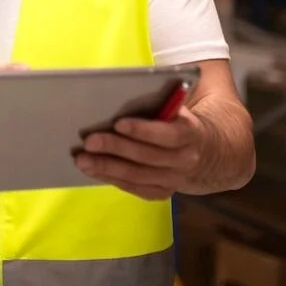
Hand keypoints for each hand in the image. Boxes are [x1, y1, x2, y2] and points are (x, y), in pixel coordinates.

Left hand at [73, 108, 204, 200]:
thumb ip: (158, 102)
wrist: (203, 149)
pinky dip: (112, 179)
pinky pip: (135, 188)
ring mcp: (175, 179)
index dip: (143, 130)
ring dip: (107, 168)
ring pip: (138, 176)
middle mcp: (185, 159)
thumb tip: (119, 94)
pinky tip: (93, 171)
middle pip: (147, 157)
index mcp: (190, 132)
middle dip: (116, 148)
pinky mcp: (162, 191)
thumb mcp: (176, 106)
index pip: (168, 134)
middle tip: (89, 141)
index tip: (118, 123)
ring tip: (82, 160)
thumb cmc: (177, 120)